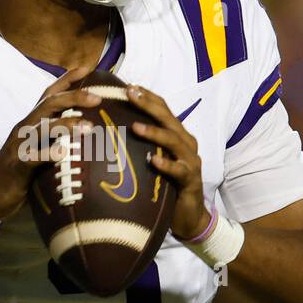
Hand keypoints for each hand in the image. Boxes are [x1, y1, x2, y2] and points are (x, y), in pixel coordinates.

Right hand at [0, 66, 100, 221]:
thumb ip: (55, 137)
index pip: (49, 94)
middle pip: (49, 104)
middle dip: (74, 97)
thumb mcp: (39, 150)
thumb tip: (88, 131)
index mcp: (31, 122)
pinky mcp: (17, 166)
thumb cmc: (22, 174)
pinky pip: (32, 157)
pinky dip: (47, 154)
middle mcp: (25, 128)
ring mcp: (19, 146)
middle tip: (98, 97)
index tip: (89, 68)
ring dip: (66, 125)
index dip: (67, 79)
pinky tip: (62, 153)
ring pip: (42, 127)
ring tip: (89, 127)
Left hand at [125, 84, 209, 240]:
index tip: (127, 85)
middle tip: (129, 94)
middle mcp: (186, 144)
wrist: (188, 216)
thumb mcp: (153, 160)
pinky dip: (166, 165)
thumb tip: (112, 128)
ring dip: (154, 133)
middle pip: (168, 119)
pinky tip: (153, 161)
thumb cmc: (166, 185)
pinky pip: (179, 170)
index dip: (147, 96)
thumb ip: (141, 144)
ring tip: (135, 127)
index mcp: (177, 135)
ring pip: (174, 141)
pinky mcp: (191, 181)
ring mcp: (190, 162)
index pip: (163, 109)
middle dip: (148, 105)